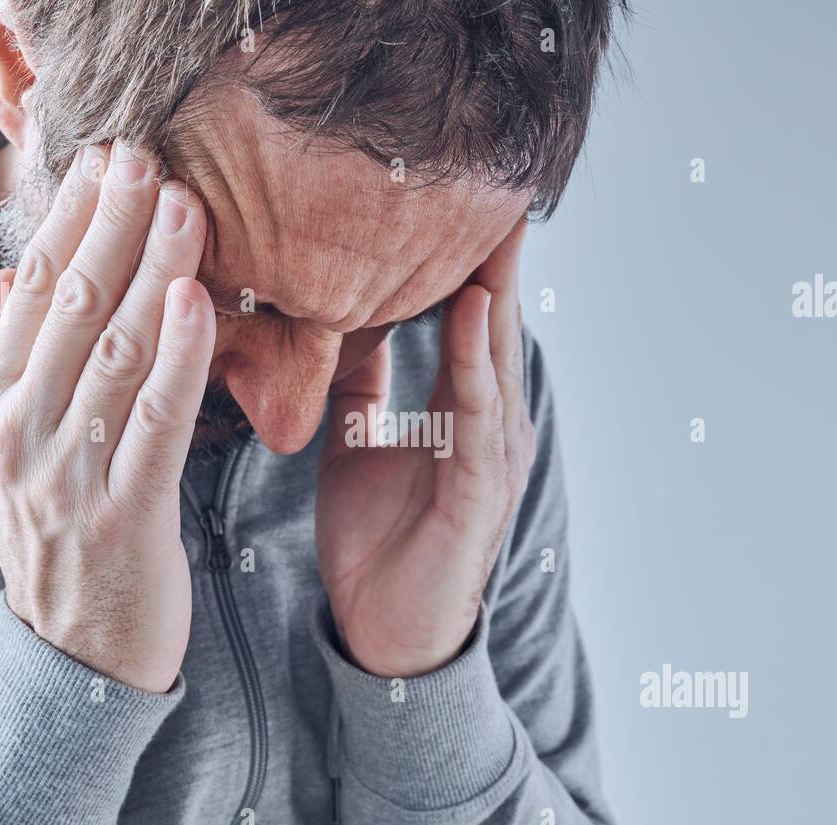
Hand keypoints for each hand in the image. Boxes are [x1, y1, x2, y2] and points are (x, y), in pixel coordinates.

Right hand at [0, 141, 213, 692]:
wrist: (76, 656)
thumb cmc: (68, 534)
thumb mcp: (25, 446)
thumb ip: (26, 360)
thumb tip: (15, 273)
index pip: (34, 291)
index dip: (73, 219)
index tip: (110, 158)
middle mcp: (19, 433)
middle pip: (71, 308)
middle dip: (112, 226)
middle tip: (149, 156)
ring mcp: (64, 476)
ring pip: (112, 354)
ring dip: (149, 272)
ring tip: (184, 206)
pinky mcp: (123, 515)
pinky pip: (153, 423)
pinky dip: (174, 359)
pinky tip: (194, 303)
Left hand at [316, 221, 535, 677]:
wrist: (384, 632)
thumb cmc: (378, 541)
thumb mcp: (358, 445)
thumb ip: (362, 384)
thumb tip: (340, 319)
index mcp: (461, 411)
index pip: (464, 318)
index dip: (462, 256)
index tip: (448, 191)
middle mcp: (488, 424)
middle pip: (491, 323)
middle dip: (493, 254)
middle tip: (491, 179)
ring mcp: (491, 457)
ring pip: (493, 357)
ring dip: (494, 290)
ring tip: (496, 222)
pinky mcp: (479, 493)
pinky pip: (476, 416)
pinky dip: (473, 363)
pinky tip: (469, 313)